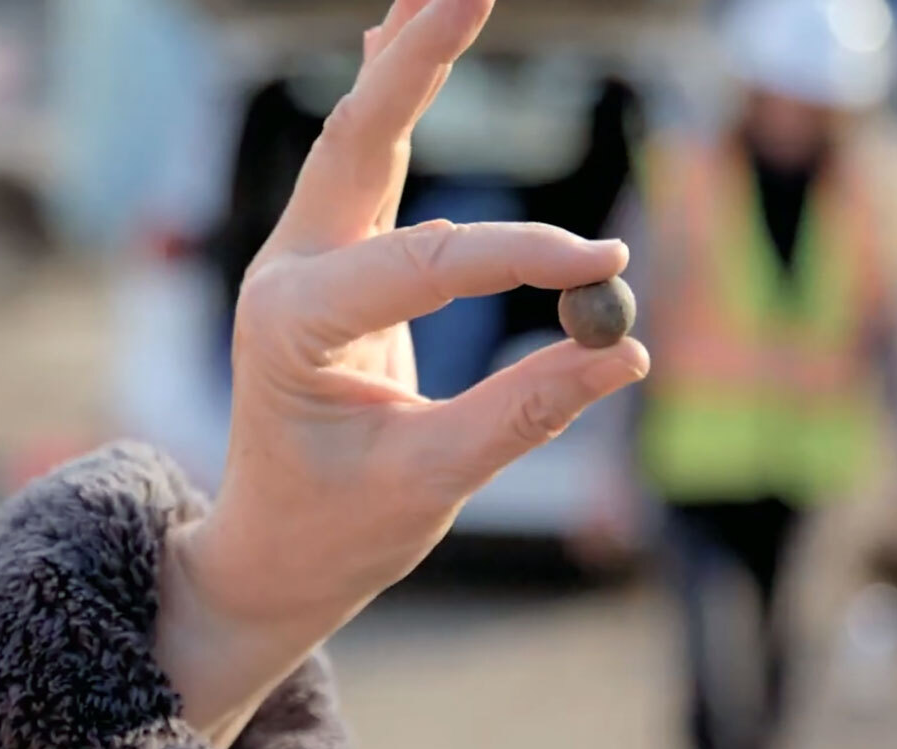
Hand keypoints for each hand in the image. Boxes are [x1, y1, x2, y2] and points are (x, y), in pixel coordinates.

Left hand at [155, 0, 648, 741]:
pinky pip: (365, 167)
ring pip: (357, 138)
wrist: (272, 549)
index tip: (608, 267)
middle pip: (358, 141)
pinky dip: (391, 101)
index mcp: (293, 323)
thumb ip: (522, 413)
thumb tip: (624, 354)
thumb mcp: (430, 482)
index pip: (430, 261)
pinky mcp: (330, 265)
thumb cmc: (336, 528)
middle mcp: (286, 273)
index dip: (526, 258)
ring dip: (402, 62)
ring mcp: (301, 261)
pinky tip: (400, 41)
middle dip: (417, 60)